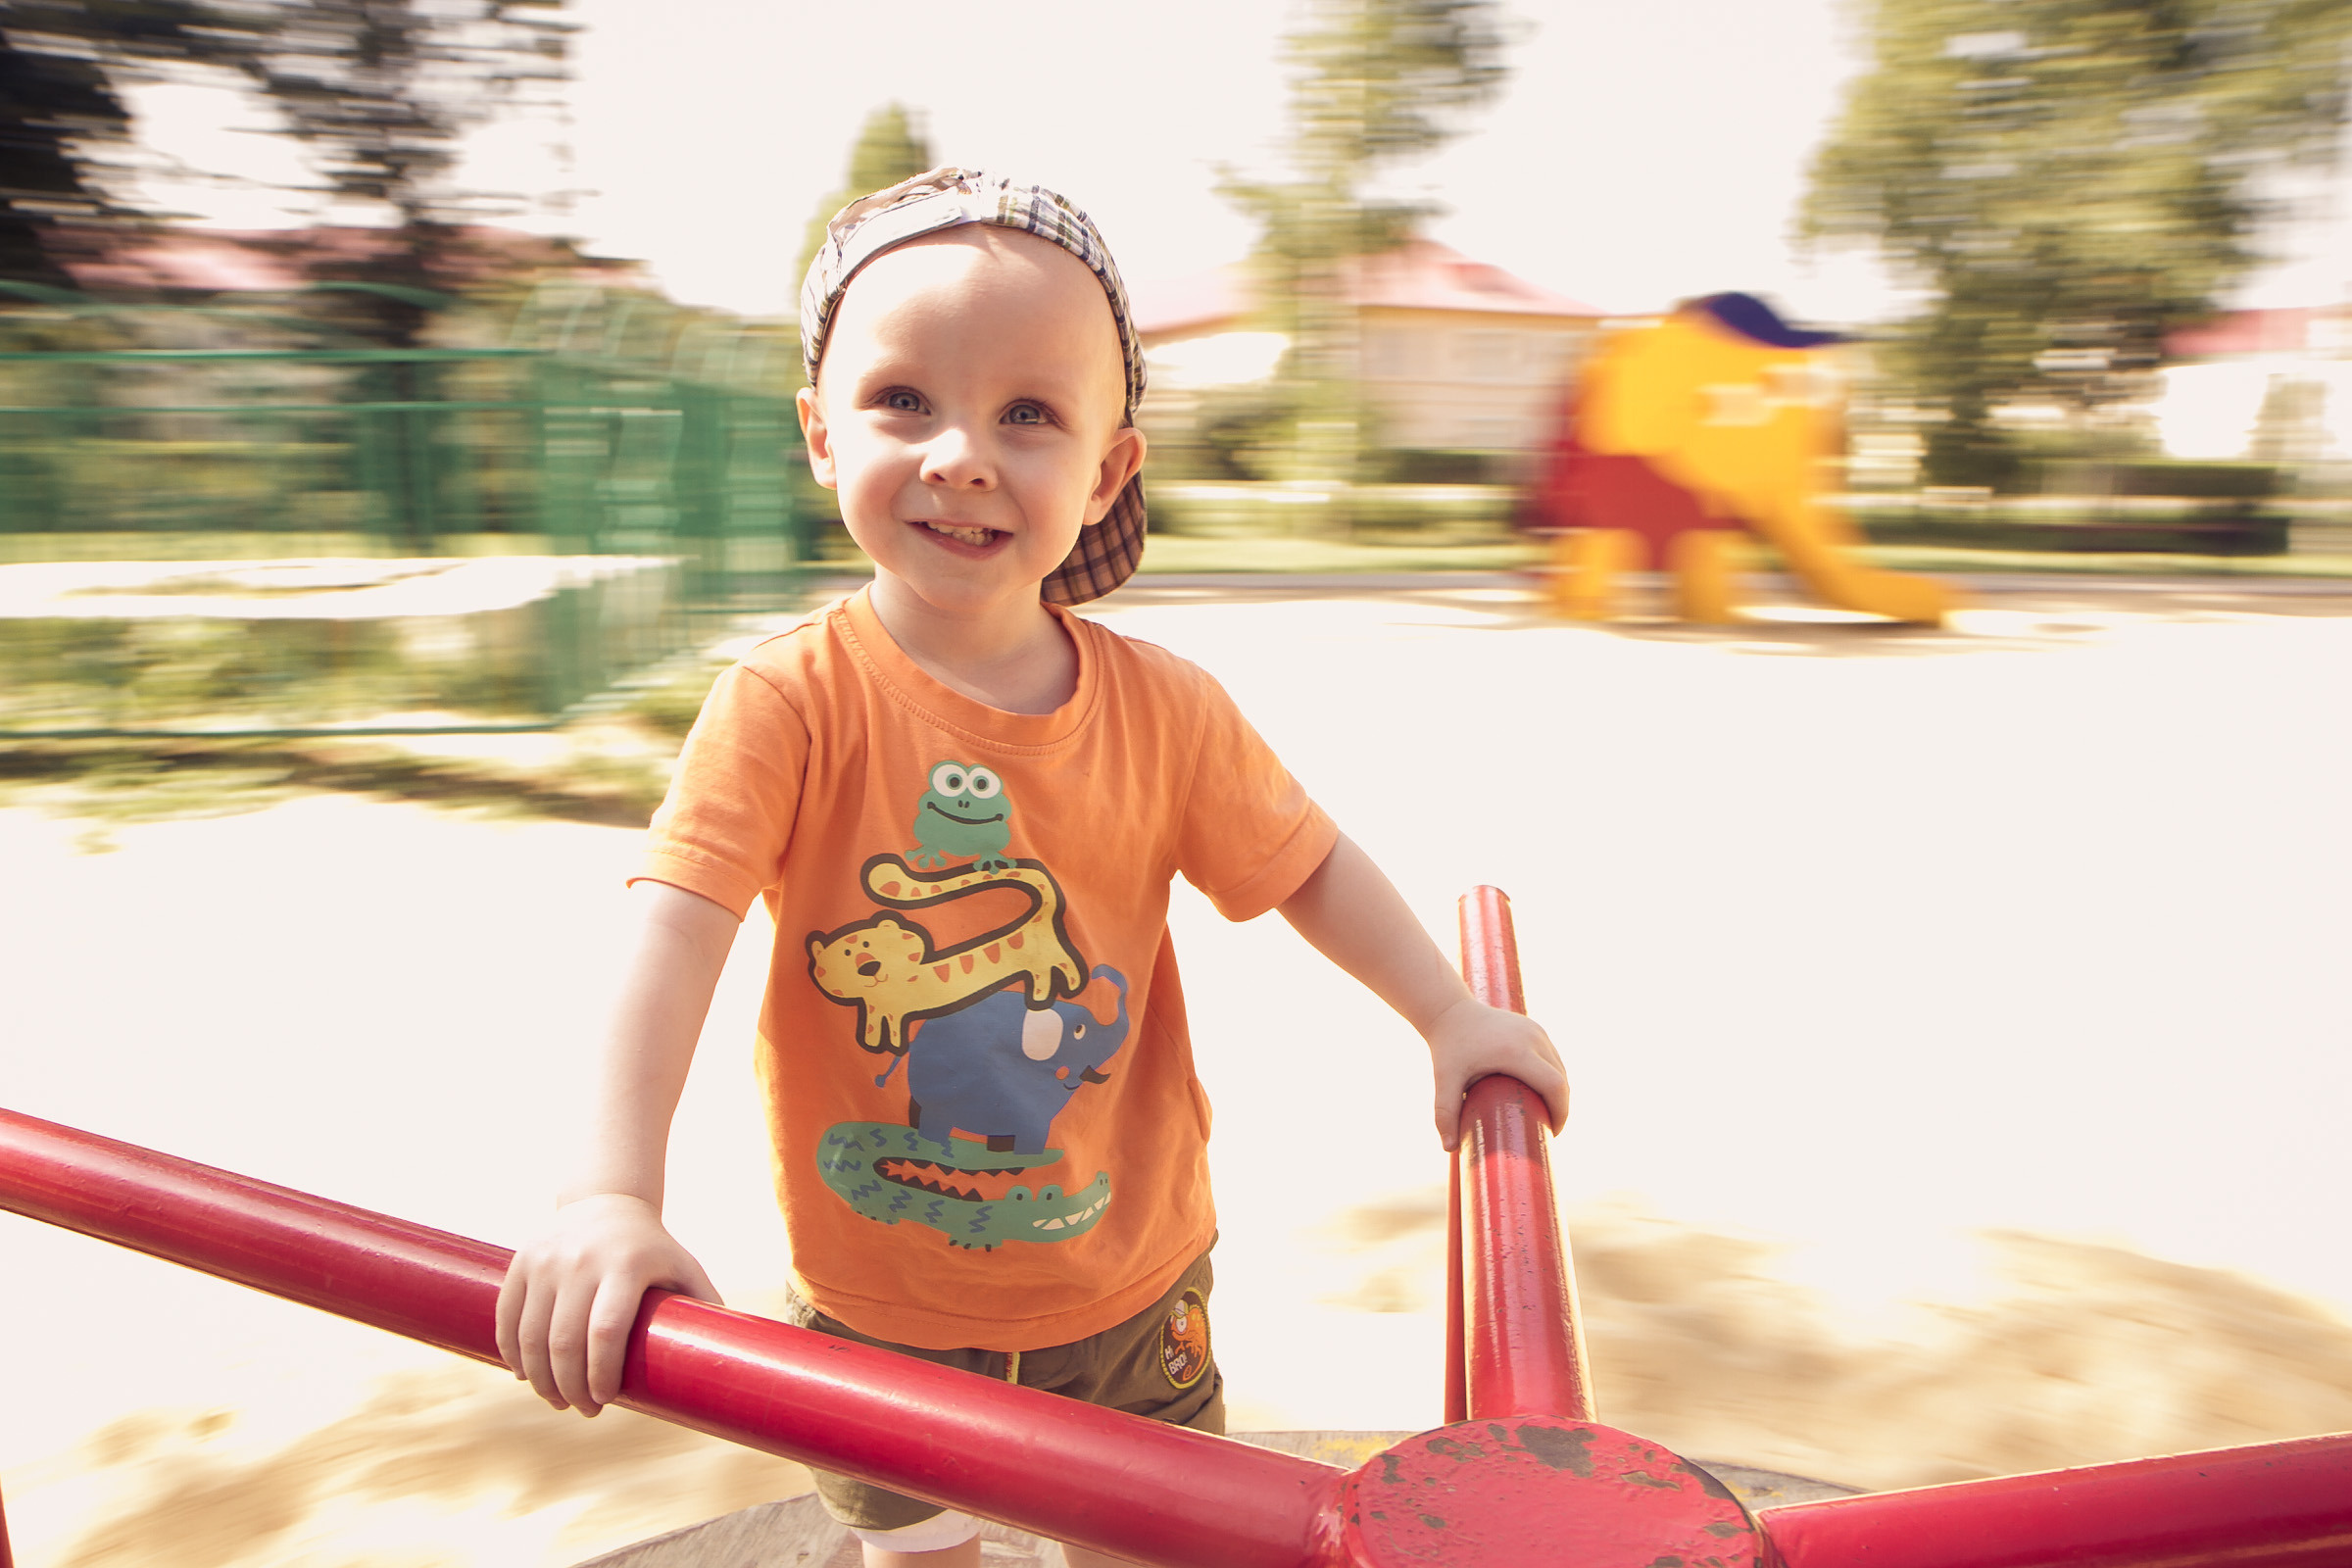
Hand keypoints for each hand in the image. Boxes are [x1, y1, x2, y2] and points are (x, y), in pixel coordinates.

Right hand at [495, 1192, 722, 1415]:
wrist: (606, 1201)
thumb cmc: (653, 1249)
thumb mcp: (684, 1267)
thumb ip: (705, 1306)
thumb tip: (731, 1359)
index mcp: (626, 1265)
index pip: (607, 1330)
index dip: (601, 1372)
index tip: (605, 1399)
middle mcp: (581, 1260)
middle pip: (565, 1341)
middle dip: (570, 1387)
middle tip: (584, 1409)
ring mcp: (546, 1260)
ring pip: (531, 1336)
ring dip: (541, 1379)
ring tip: (557, 1399)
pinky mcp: (521, 1263)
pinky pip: (508, 1318)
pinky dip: (513, 1354)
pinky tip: (526, 1375)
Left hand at [1424, 998, 1567, 1151]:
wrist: (1449, 1010)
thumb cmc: (1447, 1047)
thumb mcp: (1444, 1078)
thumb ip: (1444, 1113)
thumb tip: (1450, 1148)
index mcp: (1516, 1051)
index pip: (1554, 1085)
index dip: (1561, 1112)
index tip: (1552, 1132)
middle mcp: (1532, 1037)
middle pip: (1562, 1079)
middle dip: (1561, 1106)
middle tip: (1548, 1128)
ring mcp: (1536, 1030)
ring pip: (1560, 1068)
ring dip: (1559, 1092)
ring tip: (1546, 1114)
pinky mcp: (1535, 1027)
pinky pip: (1553, 1057)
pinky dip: (1554, 1077)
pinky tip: (1545, 1093)